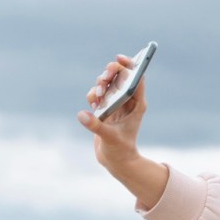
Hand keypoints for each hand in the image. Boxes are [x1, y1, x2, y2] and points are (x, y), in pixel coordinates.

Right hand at [78, 53, 146, 170]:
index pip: (137, 78)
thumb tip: (82, 115)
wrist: (116, 160)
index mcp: (137, 104)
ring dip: (99, 85)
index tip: (119, 59)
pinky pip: (97, 93)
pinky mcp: (105, 107)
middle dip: (109, 74)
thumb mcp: (110, 138)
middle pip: (119, 75)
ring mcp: (115, 103)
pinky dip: (93, 96)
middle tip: (103, 80)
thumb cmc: (120, 150)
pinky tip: (94, 106)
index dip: (129, 65)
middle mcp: (127, 101)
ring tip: (97, 98)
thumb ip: (97, 126)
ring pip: (107, 83)